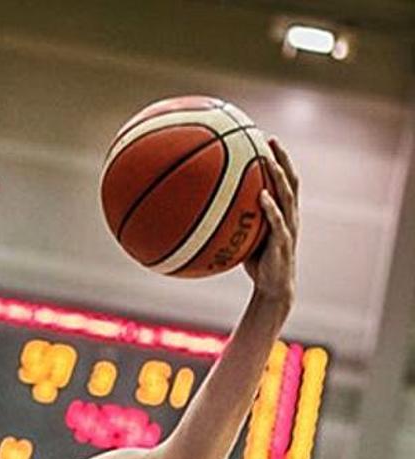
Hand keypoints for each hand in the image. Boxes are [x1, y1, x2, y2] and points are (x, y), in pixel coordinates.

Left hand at [244, 137, 297, 301]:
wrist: (272, 288)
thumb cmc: (256, 261)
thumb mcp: (244, 236)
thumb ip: (234, 219)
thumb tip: (201, 205)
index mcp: (283, 212)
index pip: (284, 180)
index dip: (278, 158)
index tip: (265, 138)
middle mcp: (290, 215)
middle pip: (291, 181)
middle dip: (282, 158)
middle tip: (270, 139)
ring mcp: (289, 228)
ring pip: (288, 196)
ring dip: (279, 176)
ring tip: (268, 160)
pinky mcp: (283, 243)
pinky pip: (278, 222)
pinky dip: (271, 208)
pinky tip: (262, 196)